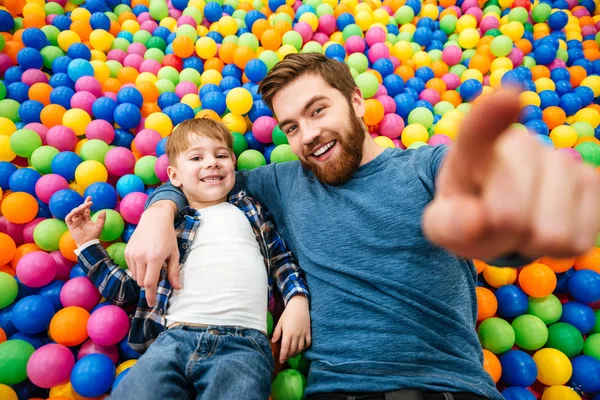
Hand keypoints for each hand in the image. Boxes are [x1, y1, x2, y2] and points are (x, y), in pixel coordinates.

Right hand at [65, 196, 105, 246]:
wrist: (88, 243)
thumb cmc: (94, 235)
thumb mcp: (99, 226)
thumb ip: (101, 219)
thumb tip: (104, 211)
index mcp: (86, 218)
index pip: (86, 209)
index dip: (87, 203)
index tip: (90, 197)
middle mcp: (80, 219)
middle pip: (80, 209)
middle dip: (84, 205)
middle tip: (89, 202)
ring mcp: (75, 222)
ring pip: (74, 212)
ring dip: (78, 209)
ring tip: (83, 207)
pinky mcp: (70, 225)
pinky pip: (68, 218)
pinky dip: (71, 214)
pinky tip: (75, 212)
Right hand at [124, 201, 180, 306]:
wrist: (154, 219)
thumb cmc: (167, 236)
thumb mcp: (173, 254)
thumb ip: (174, 272)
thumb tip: (177, 288)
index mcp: (154, 258)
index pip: (150, 283)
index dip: (150, 296)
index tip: (152, 304)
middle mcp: (141, 257)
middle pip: (142, 282)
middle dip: (149, 284)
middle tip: (158, 276)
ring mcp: (132, 254)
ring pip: (135, 276)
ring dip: (143, 276)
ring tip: (152, 265)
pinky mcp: (126, 252)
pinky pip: (131, 268)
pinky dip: (138, 269)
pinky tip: (145, 259)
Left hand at [271, 295, 310, 362]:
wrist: (299, 305)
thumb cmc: (288, 313)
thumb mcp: (280, 322)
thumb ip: (277, 333)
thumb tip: (273, 341)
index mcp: (288, 333)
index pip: (285, 348)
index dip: (283, 356)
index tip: (281, 361)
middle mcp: (296, 335)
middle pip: (292, 350)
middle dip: (289, 356)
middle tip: (286, 358)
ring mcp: (303, 334)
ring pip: (300, 348)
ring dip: (296, 353)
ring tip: (292, 355)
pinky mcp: (309, 332)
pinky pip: (308, 343)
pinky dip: (305, 348)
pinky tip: (301, 349)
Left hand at [423, 90, 599, 260]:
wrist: (495, 213)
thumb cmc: (466, 214)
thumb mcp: (443, 223)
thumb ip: (448, 223)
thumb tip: (478, 219)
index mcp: (473, 149)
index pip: (478, 131)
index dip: (492, 116)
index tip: (507, 99)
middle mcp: (520, 144)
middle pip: (511, 215)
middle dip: (498, 234)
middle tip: (491, 222)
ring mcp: (561, 160)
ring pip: (550, 233)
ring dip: (528, 241)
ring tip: (516, 224)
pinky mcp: (592, 183)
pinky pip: (576, 241)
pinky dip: (554, 248)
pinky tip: (541, 225)